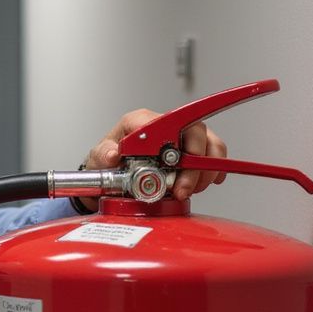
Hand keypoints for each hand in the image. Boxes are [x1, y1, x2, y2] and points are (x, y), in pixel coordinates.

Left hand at [81, 109, 227, 207]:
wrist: (111, 174)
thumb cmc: (107, 161)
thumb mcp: (99, 158)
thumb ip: (104, 154)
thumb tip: (112, 154)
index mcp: (139, 122)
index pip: (166, 121)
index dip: (176, 141)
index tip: (175, 163)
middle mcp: (162, 125)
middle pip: (195, 132)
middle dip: (193, 164)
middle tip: (182, 188)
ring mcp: (179, 136)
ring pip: (209, 143)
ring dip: (204, 170)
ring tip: (188, 190)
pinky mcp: (190, 150)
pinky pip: (213, 154)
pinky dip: (212, 171)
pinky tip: (202, 183)